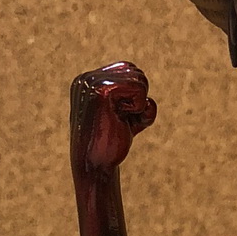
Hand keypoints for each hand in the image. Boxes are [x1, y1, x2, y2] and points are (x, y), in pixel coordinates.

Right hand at [69, 61, 157, 177]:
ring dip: (140, 104)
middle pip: (135, 71)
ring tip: (122, 120)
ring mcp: (93, 83)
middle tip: (123, 120)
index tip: (121, 116)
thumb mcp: (124, 116)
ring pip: (139, 78)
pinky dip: (140, 109)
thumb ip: (134, 100)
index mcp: (87, 81)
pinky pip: (139, 90)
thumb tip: (149, 100)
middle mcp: (87, 78)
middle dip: (139, 98)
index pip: (127, 70)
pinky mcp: (103, 92)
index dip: (135, 95)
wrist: (95, 166)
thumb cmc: (111, 143)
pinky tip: (122, 121)